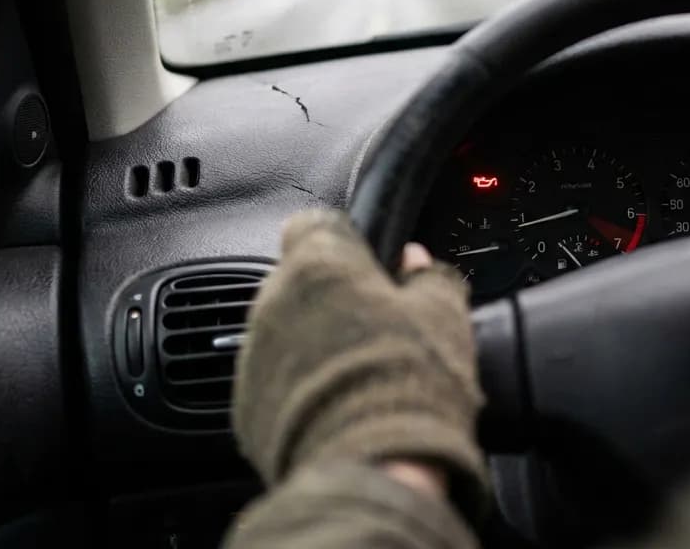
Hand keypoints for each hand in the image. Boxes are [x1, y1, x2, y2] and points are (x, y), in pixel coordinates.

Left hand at [232, 209, 484, 516]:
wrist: (373, 465)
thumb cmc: (408, 382)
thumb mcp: (443, 315)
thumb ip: (429, 275)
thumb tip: (419, 262)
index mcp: (319, 265)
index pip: (314, 224)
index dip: (344, 242)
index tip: (368, 265)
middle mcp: (272, 301)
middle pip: (298, 282)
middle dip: (330, 298)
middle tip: (374, 326)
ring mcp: (253, 355)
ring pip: (283, 332)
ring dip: (311, 343)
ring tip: (358, 374)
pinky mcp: (246, 406)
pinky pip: (274, 382)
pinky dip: (298, 389)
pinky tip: (337, 408)